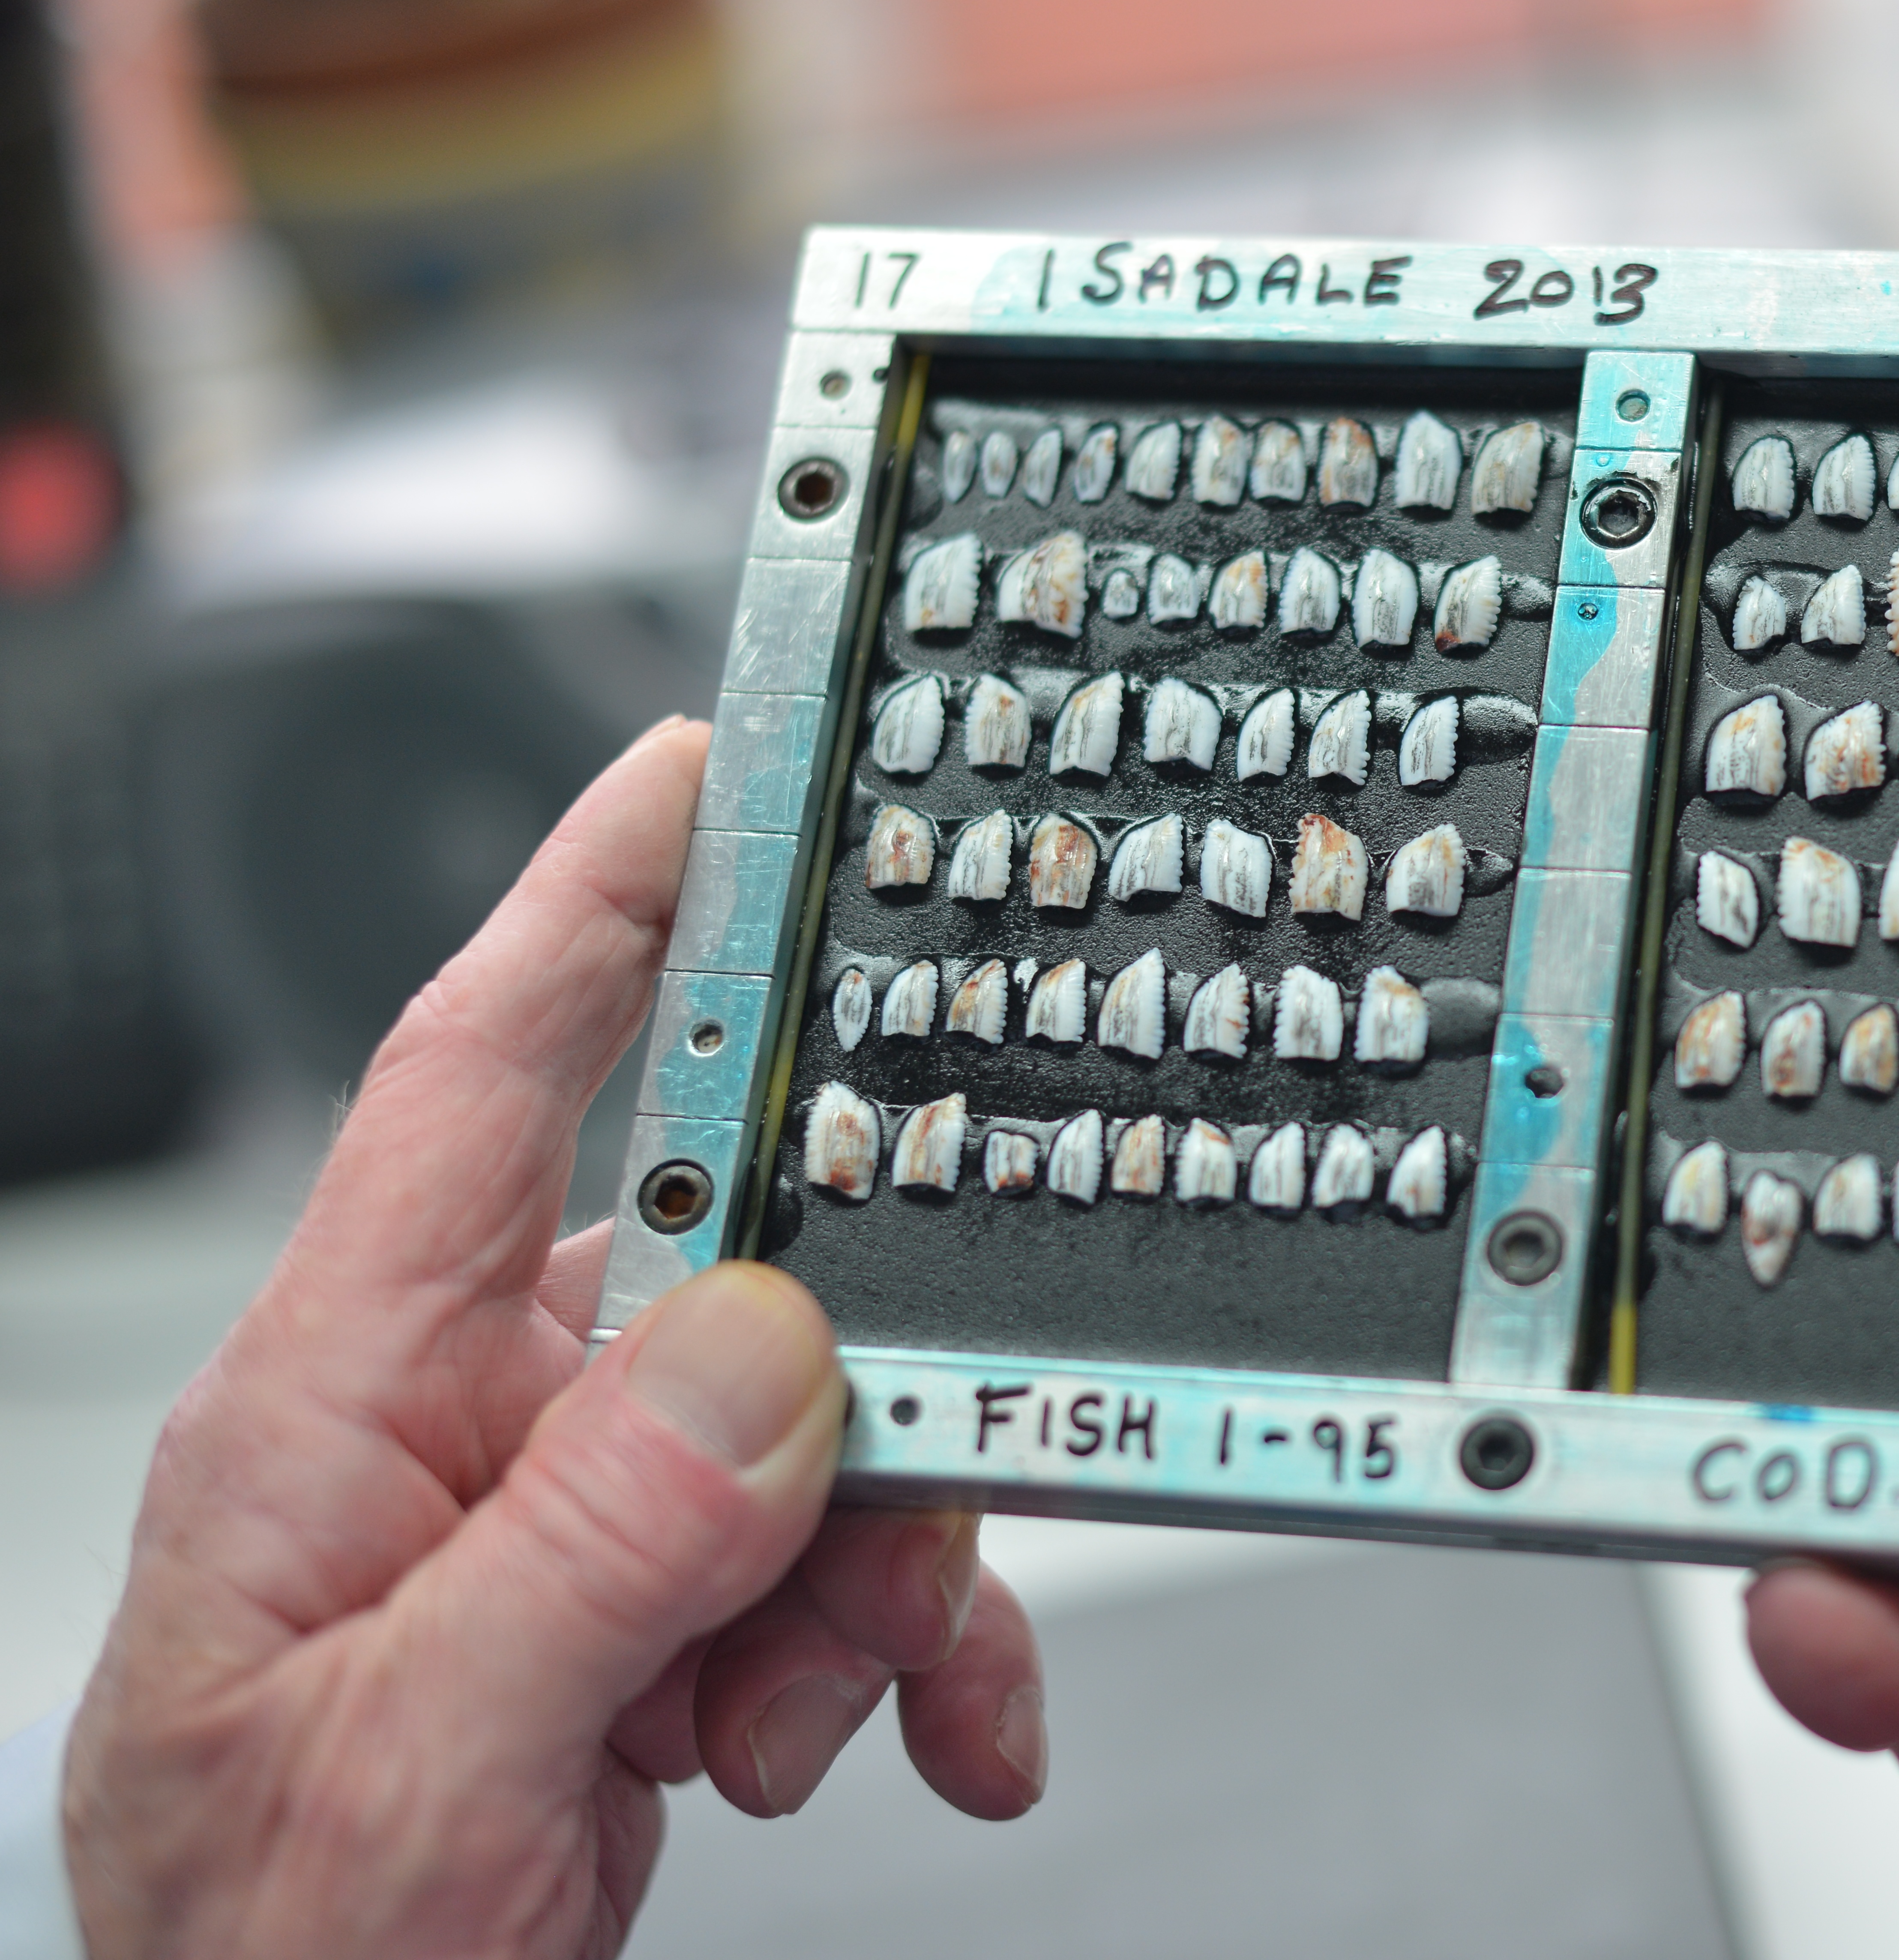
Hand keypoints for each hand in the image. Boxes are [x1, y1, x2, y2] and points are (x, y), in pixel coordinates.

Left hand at [59, 720, 1045, 1959]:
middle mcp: (457, 1436)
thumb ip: (593, 1549)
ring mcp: (560, 1523)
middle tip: (883, 1539)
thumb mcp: (413, 1770)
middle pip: (726, 1286)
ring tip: (818, 1724)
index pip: (471, 1080)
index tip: (699, 774)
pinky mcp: (646, 1610)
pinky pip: (829, 1565)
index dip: (591, 902)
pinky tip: (912, 1743)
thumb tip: (764, 1355)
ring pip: (814, 1434)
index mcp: (340, 1413)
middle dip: (846, 1417)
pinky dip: (900, 1657)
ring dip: (871, 1583)